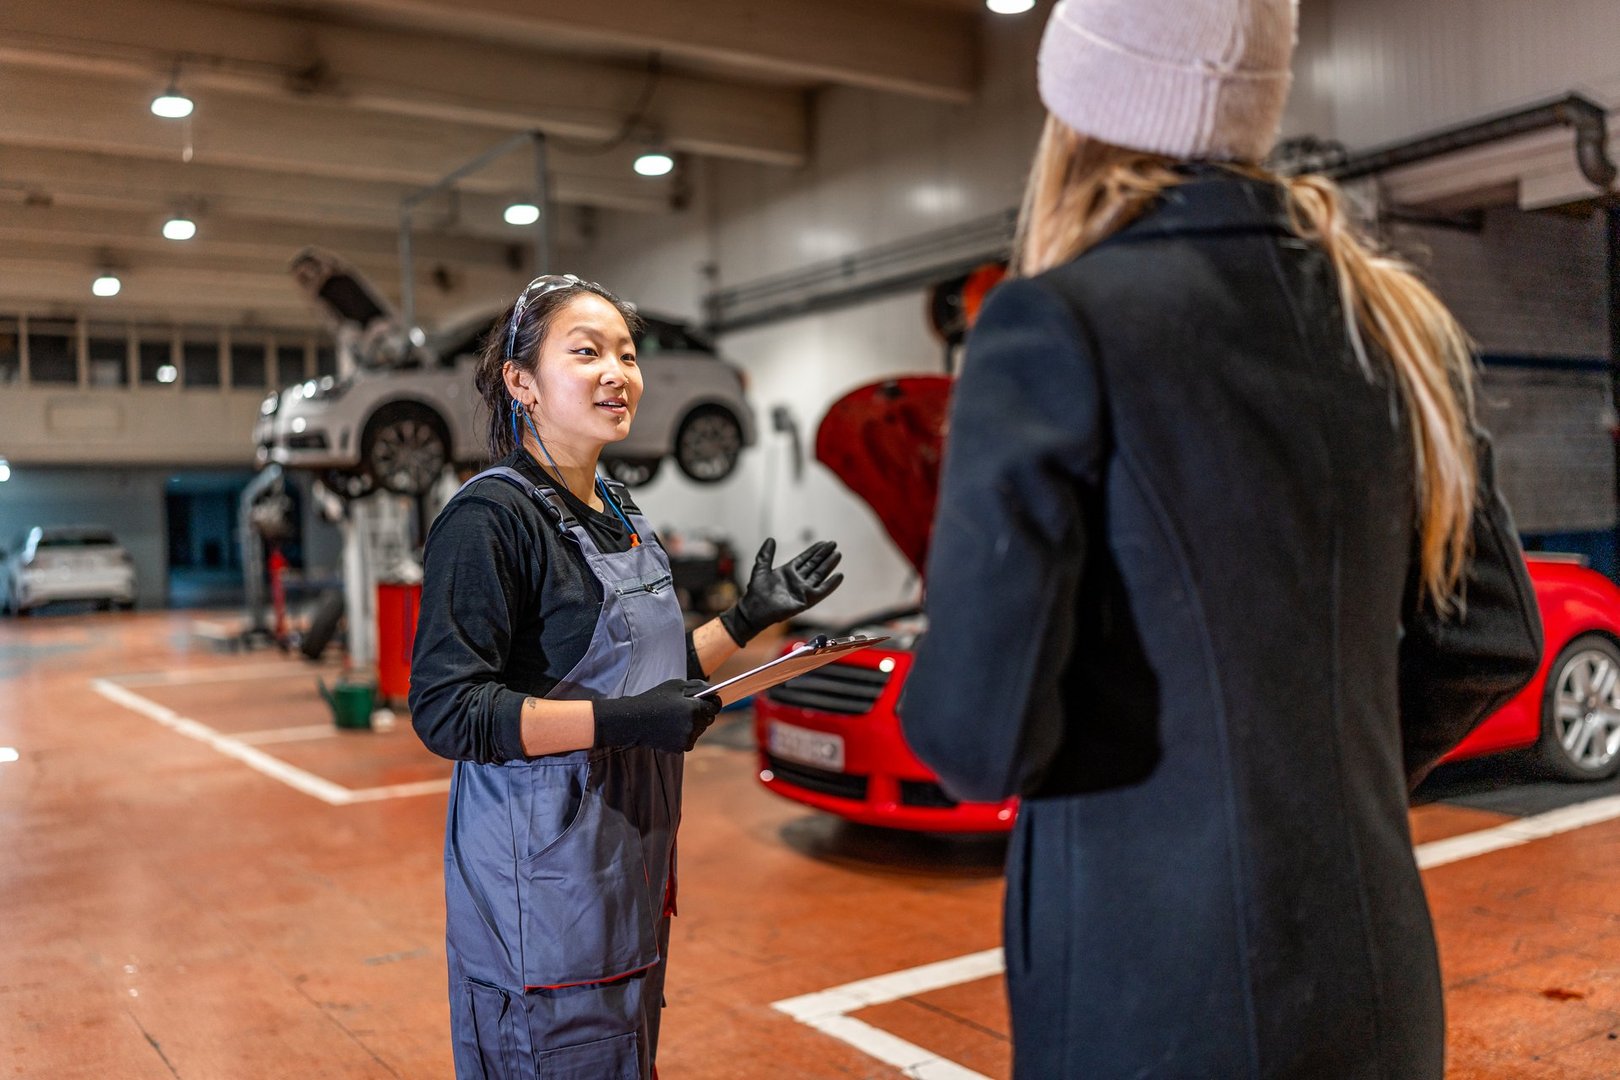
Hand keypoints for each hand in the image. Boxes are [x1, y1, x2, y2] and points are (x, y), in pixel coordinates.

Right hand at [593, 678, 720, 752]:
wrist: (634, 720)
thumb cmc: (654, 699)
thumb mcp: (676, 685)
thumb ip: (697, 687)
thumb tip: (712, 690)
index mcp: (694, 708)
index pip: (715, 706)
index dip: (713, 702)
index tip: (710, 700)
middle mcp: (693, 725)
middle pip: (709, 719)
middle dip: (702, 713)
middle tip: (687, 708)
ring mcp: (686, 738)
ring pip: (699, 731)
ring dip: (693, 725)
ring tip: (676, 718)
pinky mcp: (679, 748)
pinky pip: (689, 740)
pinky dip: (684, 734)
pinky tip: (671, 728)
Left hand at [720, 538, 843, 644]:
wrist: (755, 609)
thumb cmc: (756, 591)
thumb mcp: (761, 568)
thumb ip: (766, 554)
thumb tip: (770, 539)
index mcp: (788, 572)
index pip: (805, 559)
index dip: (814, 550)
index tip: (824, 542)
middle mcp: (797, 580)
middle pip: (814, 565)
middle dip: (824, 554)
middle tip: (834, 544)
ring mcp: (802, 590)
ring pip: (819, 574)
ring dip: (829, 565)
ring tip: (838, 554)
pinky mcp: (806, 600)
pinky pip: (821, 591)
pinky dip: (830, 584)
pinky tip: (839, 576)